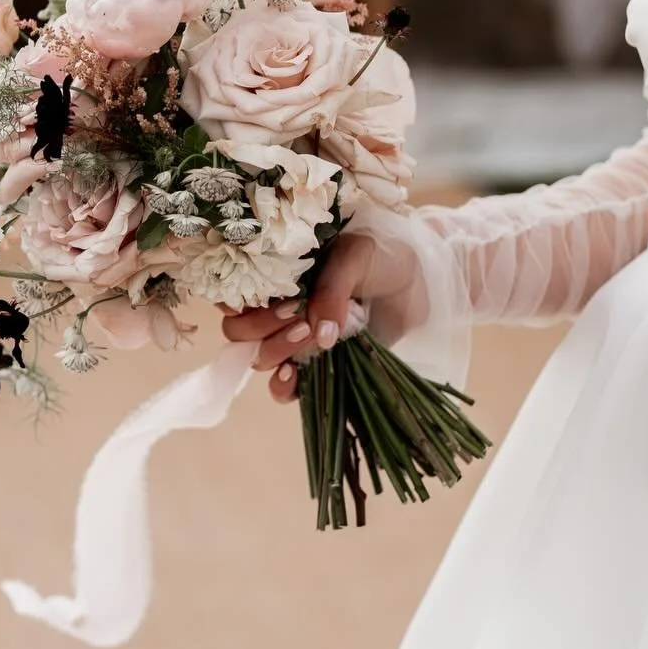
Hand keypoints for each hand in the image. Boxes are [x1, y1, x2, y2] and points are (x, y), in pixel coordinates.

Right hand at [220, 232, 379, 401]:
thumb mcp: (354, 258)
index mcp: (275, 276)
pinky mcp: (315, 368)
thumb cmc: (380, 259)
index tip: (265, 297)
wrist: (416, 283)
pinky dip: (282, 387)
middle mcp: (276, 310)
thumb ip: (330, 289)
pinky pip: (283, 390)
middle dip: (261, 327)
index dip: (236, 301)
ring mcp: (294, 341)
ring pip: (259, 357)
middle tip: (296, 315)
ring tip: (309, 334)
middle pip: (238, 331)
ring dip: (277, 349)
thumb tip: (319, 334)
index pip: (231, 294)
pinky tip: (295, 374)